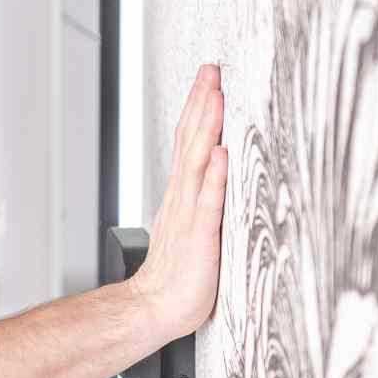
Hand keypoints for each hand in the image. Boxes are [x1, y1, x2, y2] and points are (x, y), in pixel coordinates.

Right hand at [130, 63, 227, 340]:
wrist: (156, 306)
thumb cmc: (178, 274)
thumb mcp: (191, 225)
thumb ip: (200, 196)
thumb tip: (213, 168)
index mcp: (181, 192)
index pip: (187, 139)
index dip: (197, 107)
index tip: (207, 78)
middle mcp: (182, 195)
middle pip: (190, 139)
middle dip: (201, 102)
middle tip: (210, 70)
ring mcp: (189, 212)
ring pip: (197, 160)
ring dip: (206, 126)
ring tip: (215, 96)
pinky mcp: (200, 235)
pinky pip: (208, 201)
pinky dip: (213, 176)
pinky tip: (221, 154)